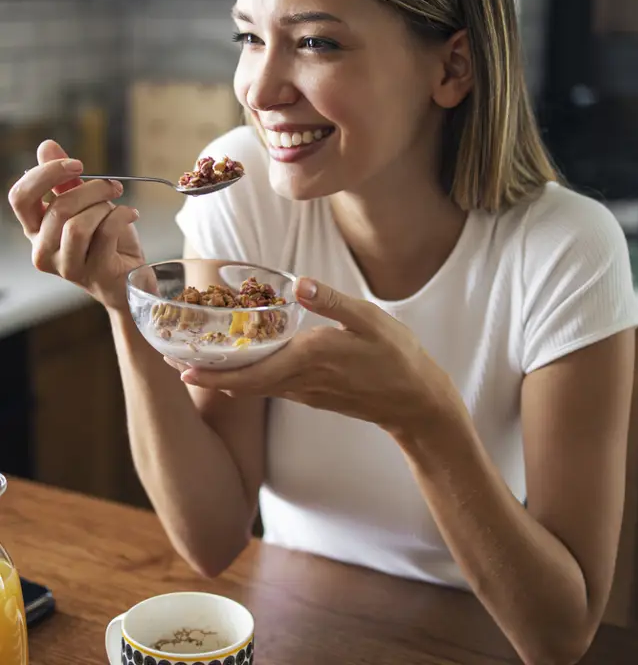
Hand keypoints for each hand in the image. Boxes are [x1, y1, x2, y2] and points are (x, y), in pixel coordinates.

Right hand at [7, 139, 143, 310]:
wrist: (132, 281)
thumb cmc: (108, 244)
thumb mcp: (87, 207)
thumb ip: (65, 181)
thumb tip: (47, 146)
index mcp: (36, 230)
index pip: (20, 197)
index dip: (45, 174)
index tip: (76, 164)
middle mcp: (43, 251)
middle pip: (57, 207)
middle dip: (91, 189)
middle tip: (112, 186)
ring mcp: (67, 266)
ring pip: (77, 224)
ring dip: (104, 207)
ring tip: (119, 208)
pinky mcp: (94, 273)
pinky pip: (104, 233)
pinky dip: (122, 216)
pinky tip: (132, 215)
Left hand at [165, 278, 463, 435]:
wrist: (415, 402)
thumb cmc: (396, 358)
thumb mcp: (370, 322)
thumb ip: (333, 302)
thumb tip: (299, 283)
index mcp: (310, 359)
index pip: (250, 373)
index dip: (213, 374)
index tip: (180, 369)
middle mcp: (301, 380)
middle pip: (243, 384)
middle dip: (208, 376)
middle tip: (174, 363)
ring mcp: (306, 393)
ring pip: (256, 388)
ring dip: (225, 378)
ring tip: (199, 362)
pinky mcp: (314, 396)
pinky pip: (272, 389)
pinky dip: (249, 379)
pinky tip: (246, 364)